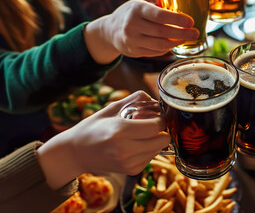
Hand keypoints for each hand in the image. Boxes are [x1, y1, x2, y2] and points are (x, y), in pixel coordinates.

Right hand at [38, 91, 169, 188]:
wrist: (76, 153)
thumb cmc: (93, 127)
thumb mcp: (111, 108)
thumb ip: (135, 100)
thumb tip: (156, 100)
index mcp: (120, 130)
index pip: (156, 126)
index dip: (160, 119)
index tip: (155, 116)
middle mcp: (125, 149)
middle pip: (163, 140)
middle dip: (160, 130)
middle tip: (150, 125)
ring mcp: (128, 163)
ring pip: (159, 149)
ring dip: (155, 141)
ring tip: (139, 135)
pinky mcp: (131, 171)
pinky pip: (151, 158)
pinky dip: (148, 150)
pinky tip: (134, 145)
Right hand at [84, 0, 199, 63]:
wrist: (110, 30)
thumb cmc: (131, 13)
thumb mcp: (141, 1)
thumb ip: (158, 1)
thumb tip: (180, 4)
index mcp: (136, 9)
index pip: (159, 15)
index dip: (177, 19)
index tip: (190, 21)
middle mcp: (132, 25)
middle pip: (162, 32)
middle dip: (182, 33)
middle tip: (196, 33)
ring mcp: (132, 40)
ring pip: (160, 45)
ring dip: (176, 42)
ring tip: (187, 38)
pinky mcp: (134, 52)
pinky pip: (156, 52)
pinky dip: (167, 49)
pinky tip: (174, 43)